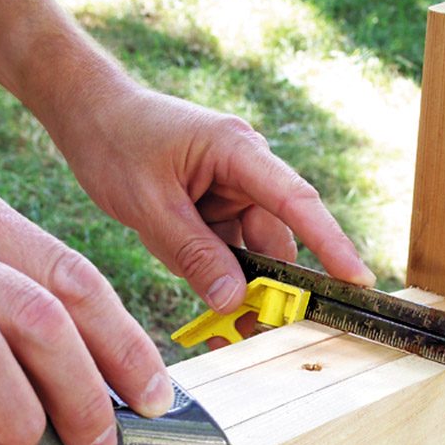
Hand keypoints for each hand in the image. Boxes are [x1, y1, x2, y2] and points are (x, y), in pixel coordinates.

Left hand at [53, 85, 374, 313]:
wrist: (87, 113)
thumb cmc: (117, 141)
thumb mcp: (149, 204)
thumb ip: (193, 254)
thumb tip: (234, 301)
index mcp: (237, 151)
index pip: (297, 202)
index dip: (331, 243)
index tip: (357, 280)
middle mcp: (245, 169)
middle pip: (275, 238)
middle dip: (270, 286)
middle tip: (262, 331)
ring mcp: (230, 189)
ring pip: (248, 251)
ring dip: (234, 284)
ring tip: (214, 310)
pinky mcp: (214, 206)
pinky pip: (225, 250)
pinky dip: (213, 274)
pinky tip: (194, 285)